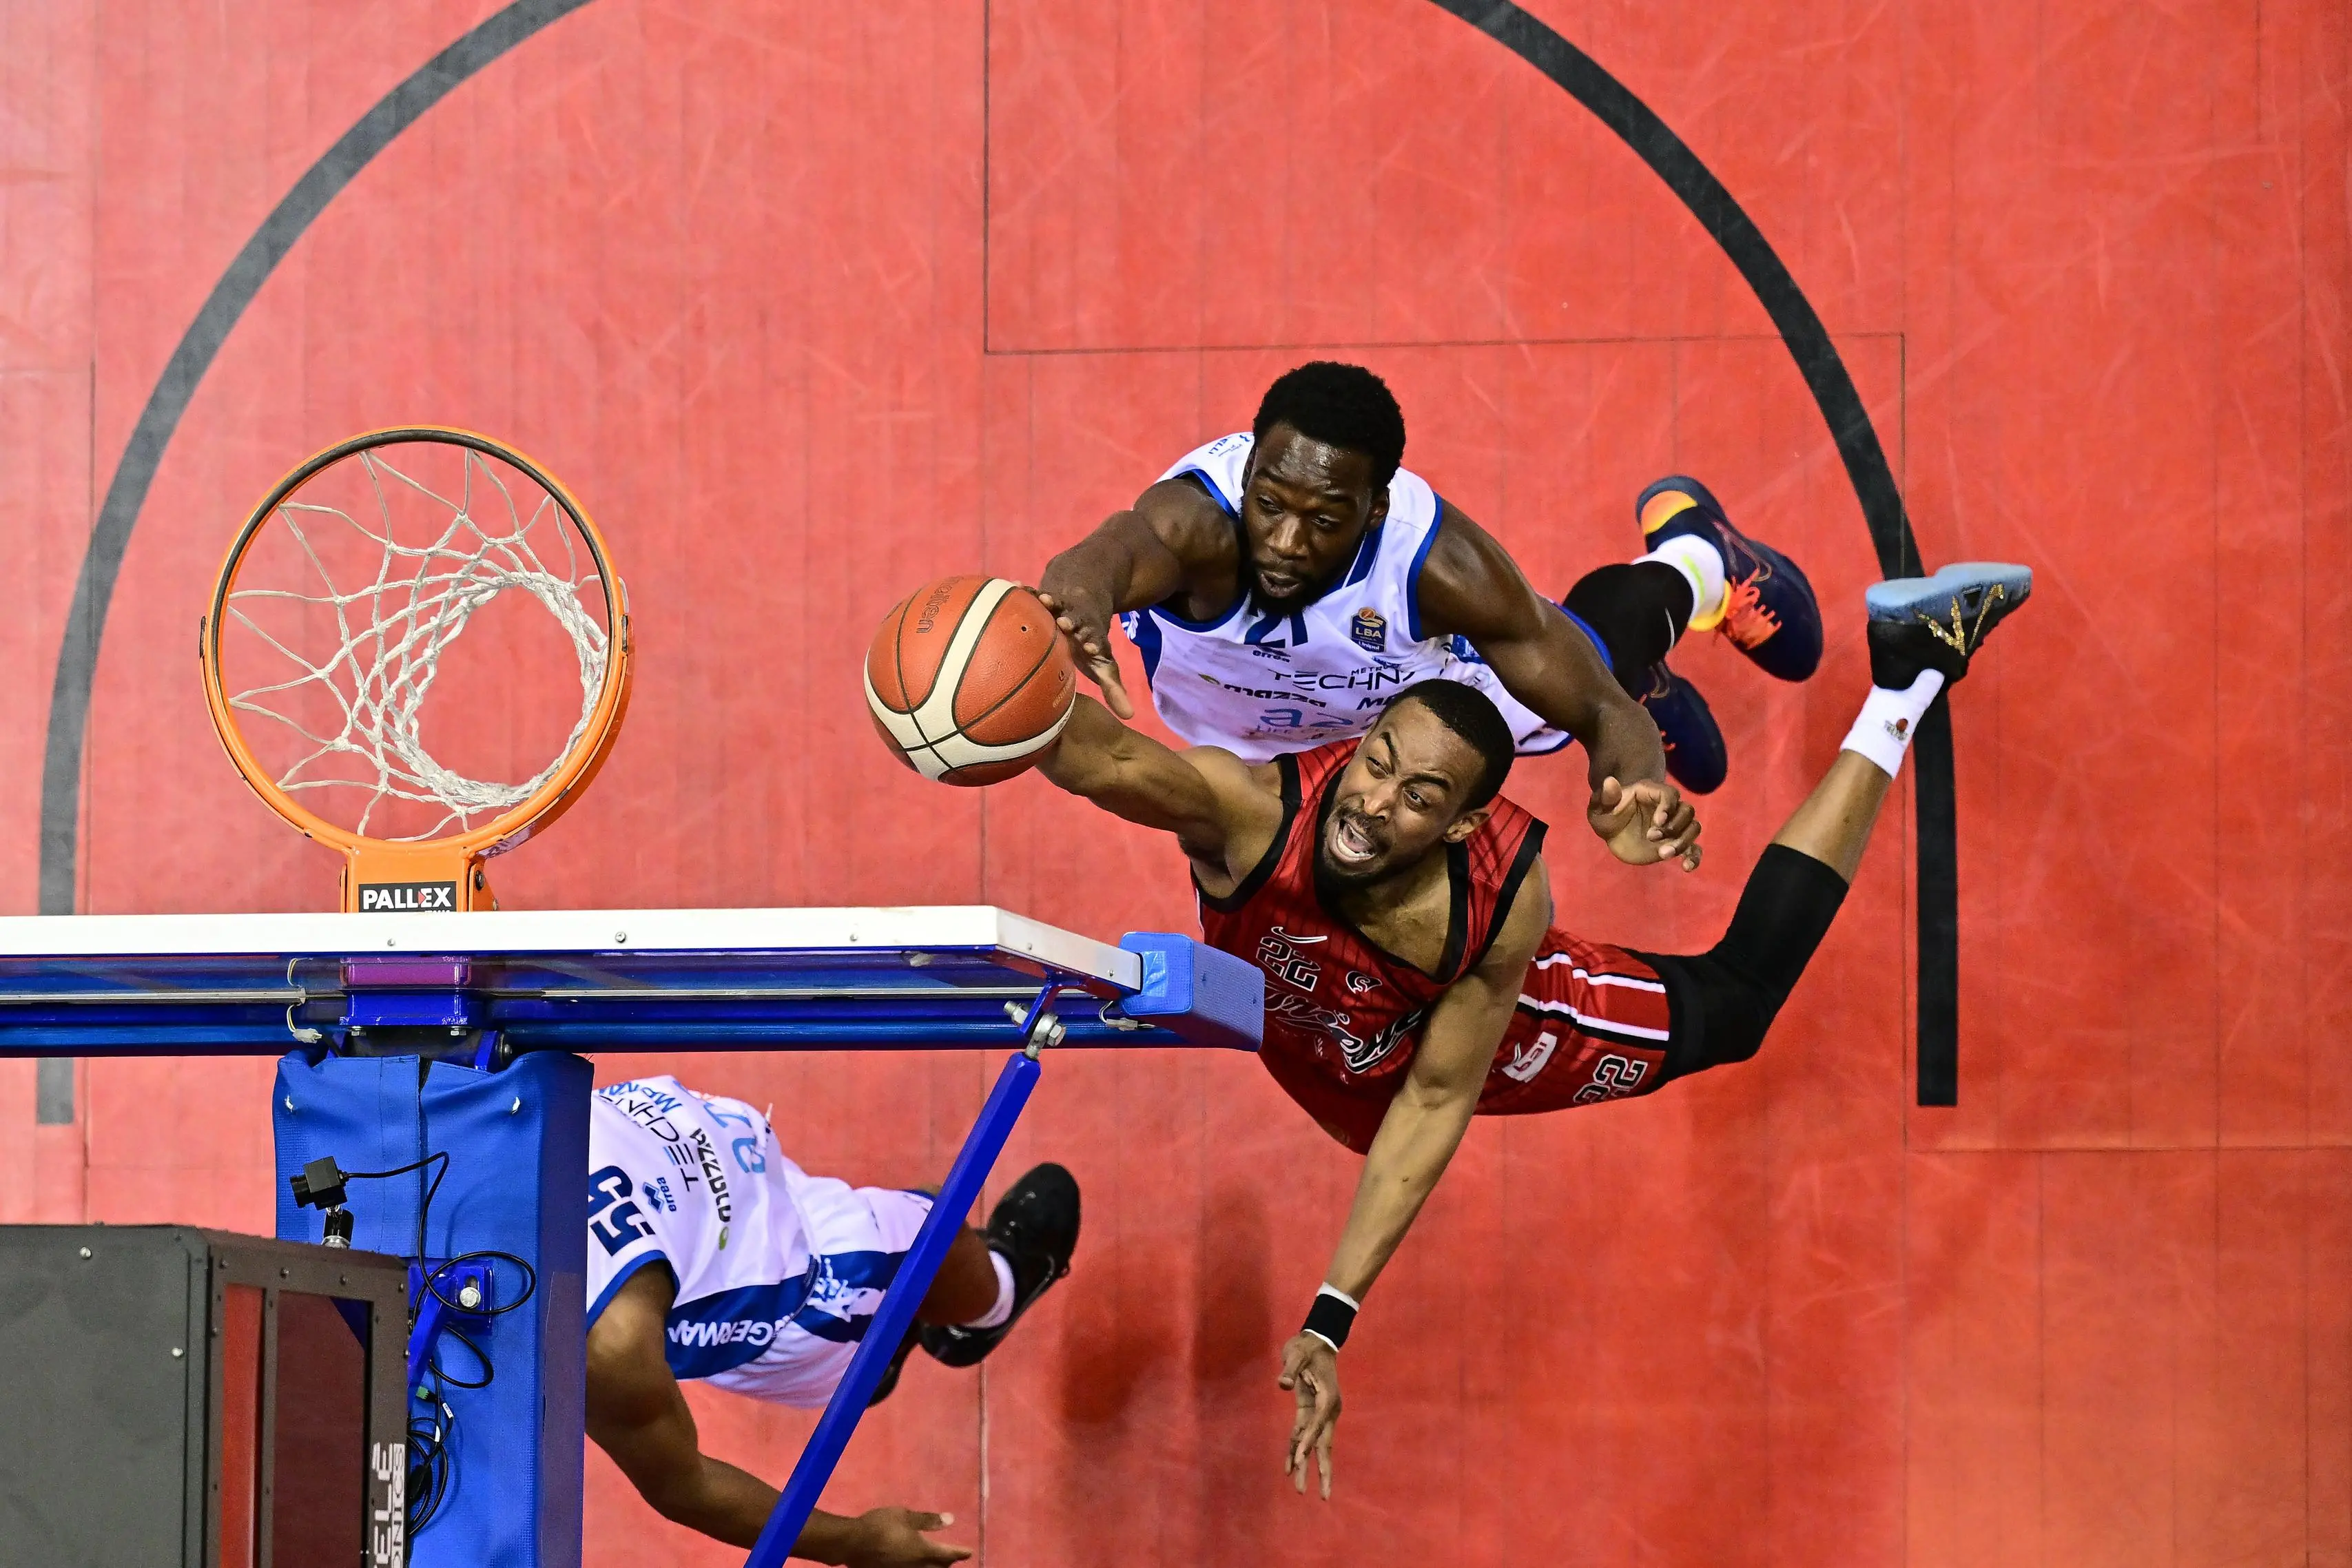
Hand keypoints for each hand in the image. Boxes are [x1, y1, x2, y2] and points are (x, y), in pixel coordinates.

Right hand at [838, 1508, 970, 1567]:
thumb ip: (928, 1520)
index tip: (968, 1552)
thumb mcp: (905, 1516)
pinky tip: (915, 1565)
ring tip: (938, 1564)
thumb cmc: (880, 1525)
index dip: (960, 1553)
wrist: (852, 1543)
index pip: (948, 1555)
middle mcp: (917, 1566)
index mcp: (923, 1551)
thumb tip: (950, 1519)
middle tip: (953, 1558)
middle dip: (948, 1563)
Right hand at [1034, 586, 1133, 718]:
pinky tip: (1014, 586)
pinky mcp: (1042, 597)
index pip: (1094, 638)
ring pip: (1055, 602)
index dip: (1092, 641)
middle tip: (1066, 622)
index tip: (1091, 646)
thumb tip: (1129, 716)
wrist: (1082, 599)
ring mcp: (1059, 606)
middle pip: (1075, 618)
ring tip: (1042, 599)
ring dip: (1050, 600)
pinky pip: (1033, 592)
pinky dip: (1025, 590)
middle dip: (1072, 620)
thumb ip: (1113, 687)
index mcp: (1090, 634)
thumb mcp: (1101, 662)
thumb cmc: (1087, 642)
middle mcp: (1075, 619)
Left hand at [1277, 1333, 1340, 1498]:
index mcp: (1329, 1398)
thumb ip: (1291, 1368)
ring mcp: (1319, 1414)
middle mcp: (1328, 1411)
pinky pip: (1301, 1436)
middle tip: (1324, 1496)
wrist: (1316, 1340)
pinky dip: (1294, 1451)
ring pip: (1313, 1446)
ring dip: (1305, 1467)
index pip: (1318, 1425)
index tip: (1298, 1460)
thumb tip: (1283, 1383)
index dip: (1308, 1442)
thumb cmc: (1307, 1346)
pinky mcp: (1308, 1412)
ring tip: (1298, 1491)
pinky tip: (1288, 1469)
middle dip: (1323, 1471)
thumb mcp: (1297, 1353)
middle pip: (1324, 1446)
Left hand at [1587, 776, 1701, 871]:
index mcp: (1652, 793)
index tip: (1657, 822)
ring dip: (1683, 841)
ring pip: (1693, 827)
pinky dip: (1694, 857)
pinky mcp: (1675, 843)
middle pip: (1687, 811)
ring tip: (1663, 854)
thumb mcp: (1600, 808)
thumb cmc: (1607, 816)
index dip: (1667, 807)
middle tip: (1651, 837)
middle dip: (1674, 826)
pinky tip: (1686, 867)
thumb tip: (1610, 781)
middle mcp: (1668, 807)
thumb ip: (1606, 796)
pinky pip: (1694, 848)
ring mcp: (1674, 826)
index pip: (1670, 794)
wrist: (1613, 835)